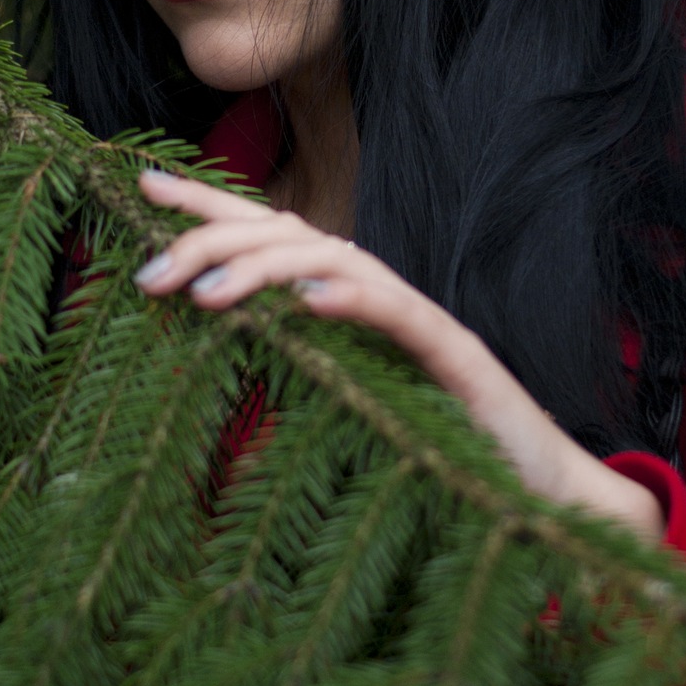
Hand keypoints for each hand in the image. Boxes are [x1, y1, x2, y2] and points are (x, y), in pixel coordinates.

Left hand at [136, 170, 663, 543]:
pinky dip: (353, 300)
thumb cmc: (441, 453)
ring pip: (337, 261)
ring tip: (204, 292)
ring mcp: (424, 322)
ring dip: (264, 268)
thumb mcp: (349, 408)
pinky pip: (402, 318)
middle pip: (292, 233)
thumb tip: (207, 361)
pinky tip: (307, 301)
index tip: (142, 191)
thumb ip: (295, 373)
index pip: (273, 236)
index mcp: (350, 304)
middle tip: (148, 273)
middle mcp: (383, 298)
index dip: (210, 208)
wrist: (542, 494)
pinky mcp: (460, 360)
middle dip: (214, 239)